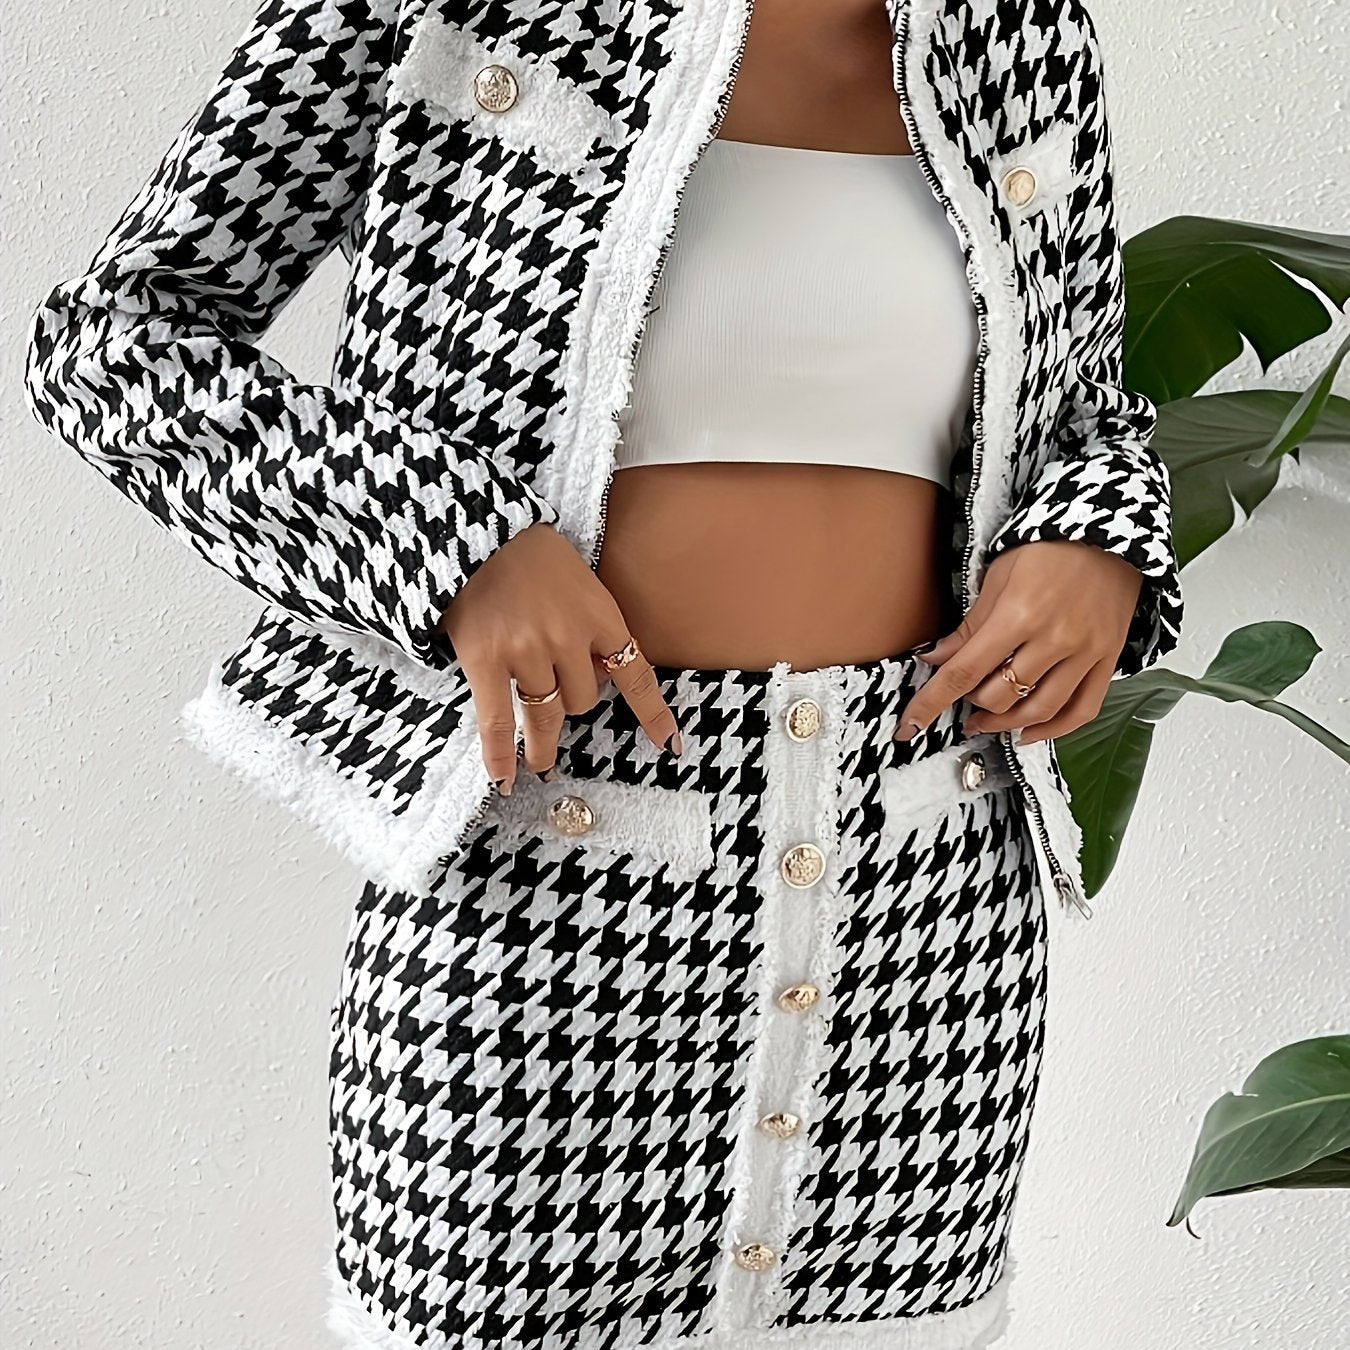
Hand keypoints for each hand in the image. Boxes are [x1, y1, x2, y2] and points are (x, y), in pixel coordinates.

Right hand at [438, 523, 679, 793]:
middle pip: (584, 699)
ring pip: (547, 714)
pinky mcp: (485, 662)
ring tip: (541, 761)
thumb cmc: (527, 552)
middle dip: (574, 701)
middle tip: (556, 698)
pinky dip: (500, 755)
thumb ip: (593, 626)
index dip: (653, 714)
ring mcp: (526, 652)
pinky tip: (505, 778)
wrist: (473, 528)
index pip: (636, 675)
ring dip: (543, 742)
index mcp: (599, 614)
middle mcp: (568, 638)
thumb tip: (602, 675)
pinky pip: (496, 722)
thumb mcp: (579, 580)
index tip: (669, 744)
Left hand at [894, 539, 1142, 746]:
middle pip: (999, 696)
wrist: (1108, 535)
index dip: (931, 702)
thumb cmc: (1049, 549)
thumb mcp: (997, 577)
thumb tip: (935, 658)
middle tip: (962, 697)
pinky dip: (1052, 730)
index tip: (910, 724)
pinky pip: (1081, 710)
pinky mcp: (1107, 660)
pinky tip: (1028, 732)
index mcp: (1018, 614)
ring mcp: (1084, 653)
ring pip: (1037, 710)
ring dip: (1004, 723)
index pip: (963, 672)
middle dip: (971, 703)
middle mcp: (1054, 639)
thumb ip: (969, 626)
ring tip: (985, 721)